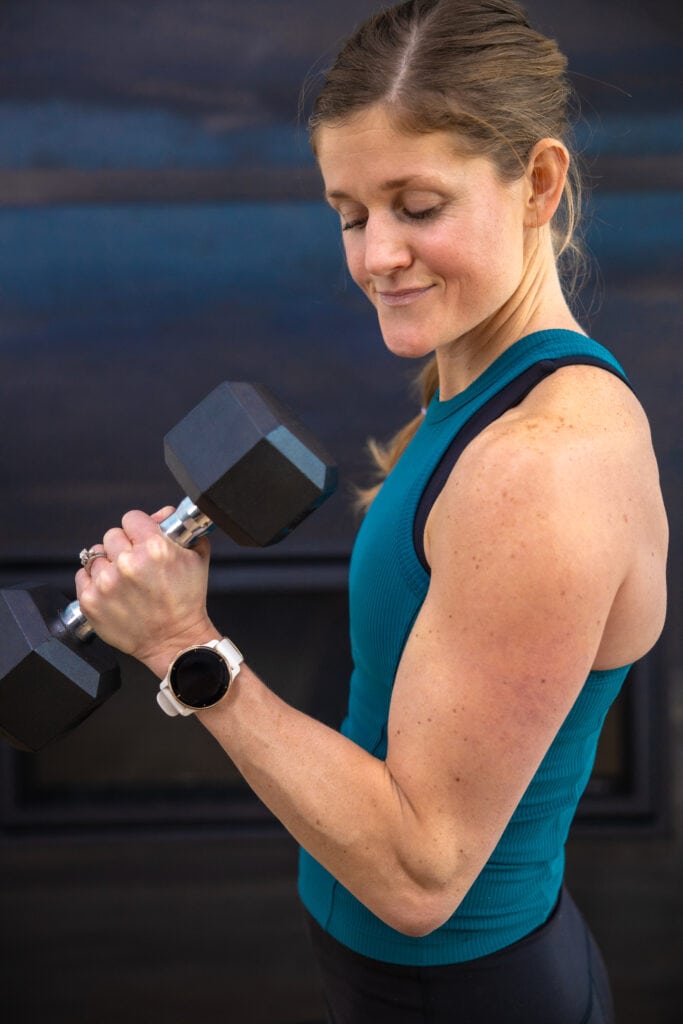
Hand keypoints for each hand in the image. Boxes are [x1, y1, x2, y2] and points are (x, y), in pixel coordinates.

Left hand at [76, 507, 217, 676]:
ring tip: (124, 580)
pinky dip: (94, 581)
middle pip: (112, 535)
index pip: (132, 518)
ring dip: (108, 564)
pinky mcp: (91, 601)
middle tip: (136, 564)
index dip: (139, 529)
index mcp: (155, 548)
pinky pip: (83, 575)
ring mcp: (107, 583)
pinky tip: (112, 591)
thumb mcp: (196, 558)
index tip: (142, 539)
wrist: (175, 641)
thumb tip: (163, 514)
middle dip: (124, 546)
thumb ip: (181, 529)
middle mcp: (128, 564)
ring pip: (96, 554)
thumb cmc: (187, 603)